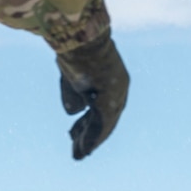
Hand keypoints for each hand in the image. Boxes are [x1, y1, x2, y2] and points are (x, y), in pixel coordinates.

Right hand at [57, 32, 130, 159]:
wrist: (78, 34)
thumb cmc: (75, 48)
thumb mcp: (72, 74)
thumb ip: (73, 93)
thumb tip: (73, 112)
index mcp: (111, 80)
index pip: (103, 108)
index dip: (90, 124)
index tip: (75, 134)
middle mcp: (118, 87)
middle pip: (106, 119)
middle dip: (91, 136)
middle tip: (80, 152)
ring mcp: (117, 91)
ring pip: (105, 124)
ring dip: (90, 142)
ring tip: (78, 156)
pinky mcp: (110, 95)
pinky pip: (101, 122)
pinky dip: (92, 137)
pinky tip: (84, 149)